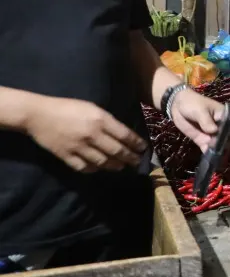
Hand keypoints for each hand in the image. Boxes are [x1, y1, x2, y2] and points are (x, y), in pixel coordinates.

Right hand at [25, 95, 145, 172]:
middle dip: (130, 158)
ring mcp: (79, 147)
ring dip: (115, 166)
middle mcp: (92, 135)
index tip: (143, 149)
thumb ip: (107, 121)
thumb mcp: (92, 108)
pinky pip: (84, 167)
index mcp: (100, 120)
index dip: (136, 144)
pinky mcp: (66, 156)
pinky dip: (94, 169)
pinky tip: (99, 168)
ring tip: (122, 167)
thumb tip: (122, 134)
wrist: (38, 114)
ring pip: (102, 162)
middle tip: (137, 162)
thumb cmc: (67, 107)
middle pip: (117, 151)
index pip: (125, 135)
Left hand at [170, 89, 229, 151]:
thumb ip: (207, 121)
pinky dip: (209, 154)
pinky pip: (208, 149)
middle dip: (228, 144)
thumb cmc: (193, 103)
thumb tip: (214, 131)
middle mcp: (222, 127)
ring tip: (217, 156)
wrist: (178, 106)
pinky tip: (209, 158)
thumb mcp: (200, 110)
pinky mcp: (203, 140)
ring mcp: (213, 135)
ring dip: (219, 151)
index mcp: (226, 116)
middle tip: (222, 148)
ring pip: (220, 145)